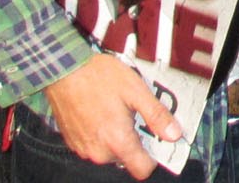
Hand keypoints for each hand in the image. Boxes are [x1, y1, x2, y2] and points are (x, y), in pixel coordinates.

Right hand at [41, 54, 180, 178]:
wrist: (64, 70)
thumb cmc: (98, 77)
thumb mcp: (136, 91)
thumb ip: (157, 116)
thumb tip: (174, 134)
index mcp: (117, 141)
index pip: (142, 169)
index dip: (153, 156)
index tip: (156, 141)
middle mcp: (99, 151)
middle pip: (127, 158)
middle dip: (134, 139)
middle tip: (133, 115)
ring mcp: (84, 148)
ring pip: (110, 151)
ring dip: (116, 136)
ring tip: (115, 110)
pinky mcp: (73, 142)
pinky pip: (95, 145)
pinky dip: (100, 133)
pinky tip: (101, 112)